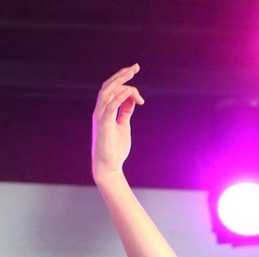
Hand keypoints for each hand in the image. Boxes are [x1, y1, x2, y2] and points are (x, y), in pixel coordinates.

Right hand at [91, 63, 145, 181]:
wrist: (108, 165)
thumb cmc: (115, 148)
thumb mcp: (123, 125)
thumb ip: (125, 111)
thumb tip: (132, 99)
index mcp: (104, 110)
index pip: (112, 89)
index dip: (124, 82)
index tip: (137, 80)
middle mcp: (100, 110)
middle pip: (109, 86)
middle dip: (122, 75)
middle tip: (135, 67)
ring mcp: (100, 116)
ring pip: (107, 92)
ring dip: (120, 82)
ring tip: (132, 74)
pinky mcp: (103, 124)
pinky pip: (109, 106)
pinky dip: (118, 97)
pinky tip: (128, 92)